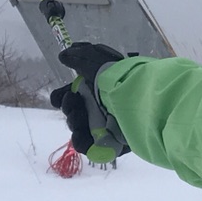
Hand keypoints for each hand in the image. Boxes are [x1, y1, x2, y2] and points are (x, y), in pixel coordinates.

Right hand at [48, 44, 129, 162]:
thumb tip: (64, 55)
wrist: (139, 97)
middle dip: (69, 107)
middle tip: (73, 102)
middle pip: (73, 111)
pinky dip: (83, 142)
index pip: (72, 94)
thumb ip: (80, 57)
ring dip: (74, 122)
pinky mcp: (110, 143)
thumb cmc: (119, 77)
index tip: (64, 94)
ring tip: (79, 118)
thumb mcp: (100, 61)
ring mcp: (104, 125)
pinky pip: (89, 146)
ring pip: (78, 128)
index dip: (62, 96)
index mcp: (97, 89)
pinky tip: (82, 136)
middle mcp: (99, 106)